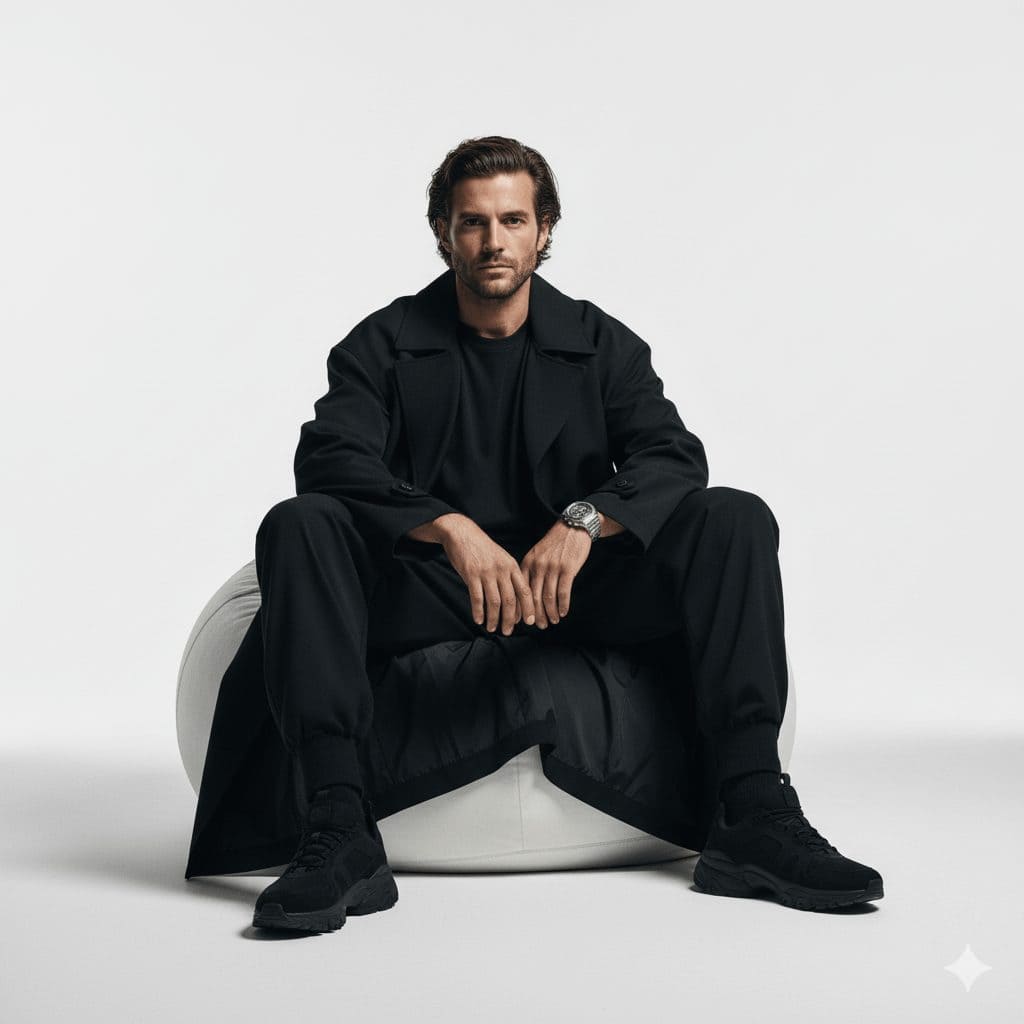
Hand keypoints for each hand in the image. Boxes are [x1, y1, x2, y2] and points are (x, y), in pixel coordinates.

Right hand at [440, 518, 537, 635]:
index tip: (529, 622)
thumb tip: (515, 600)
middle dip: (510, 619)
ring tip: (492, 628)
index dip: (528, 608)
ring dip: (494, 618)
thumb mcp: (501, 558)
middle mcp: (501, 570)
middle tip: (508, 631)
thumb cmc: (482, 548)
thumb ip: (508, 576)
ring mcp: (486, 572)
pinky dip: (478, 611)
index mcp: (512, 566)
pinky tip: (479, 620)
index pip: (525, 591)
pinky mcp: (471, 574)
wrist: (462, 533)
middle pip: (510, 600)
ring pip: (494, 602)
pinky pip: (477, 598)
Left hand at [519, 521, 592, 628]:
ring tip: (553, 621)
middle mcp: (538, 566)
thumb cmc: (554, 543)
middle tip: (539, 625)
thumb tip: (525, 595)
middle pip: (533, 597)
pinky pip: (563, 592)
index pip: (520, 590)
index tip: (520, 621)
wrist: (572, 527)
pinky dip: (563, 605)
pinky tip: (563, 612)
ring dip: (550, 612)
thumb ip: (530, 572)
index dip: (520, 607)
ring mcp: (553, 568)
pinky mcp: (568, 569)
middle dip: (535, 614)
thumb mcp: (536, 554)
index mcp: (527, 563)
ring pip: (548, 597)